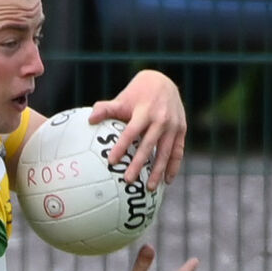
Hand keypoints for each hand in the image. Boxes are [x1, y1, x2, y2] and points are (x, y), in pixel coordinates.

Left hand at [89, 69, 186, 188]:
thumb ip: (106, 109)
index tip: (111, 161)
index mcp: (145, 112)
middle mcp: (161, 119)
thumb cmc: (137, 94)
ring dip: (158, 170)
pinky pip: (178, 151)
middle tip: (128, 180)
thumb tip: (89, 120)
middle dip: (139, 164)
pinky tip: (167, 181)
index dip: (121, 146)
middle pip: (148, 145)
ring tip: (149, 188)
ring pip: (166, 151)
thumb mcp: (122, 99)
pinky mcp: (182, 129)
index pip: (131, 132)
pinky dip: (173, 166)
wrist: (164, 82)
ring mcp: (174, 125)